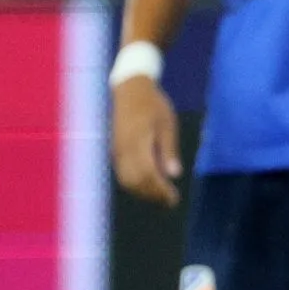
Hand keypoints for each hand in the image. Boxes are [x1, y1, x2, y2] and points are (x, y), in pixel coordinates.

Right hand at [111, 76, 182, 206]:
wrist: (129, 89)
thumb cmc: (152, 104)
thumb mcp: (167, 124)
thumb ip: (169, 150)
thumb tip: (174, 174)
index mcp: (137, 141)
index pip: (148, 174)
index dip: (160, 190)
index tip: (173, 198)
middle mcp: (122, 149)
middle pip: (135, 181)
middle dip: (152, 194)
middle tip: (170, 201)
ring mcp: (115, 150)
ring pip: (126, 180)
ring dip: (143, 191)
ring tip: (162, 195)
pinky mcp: (114, 150)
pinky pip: (122, 173)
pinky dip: (135, 183)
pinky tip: (150, 184)